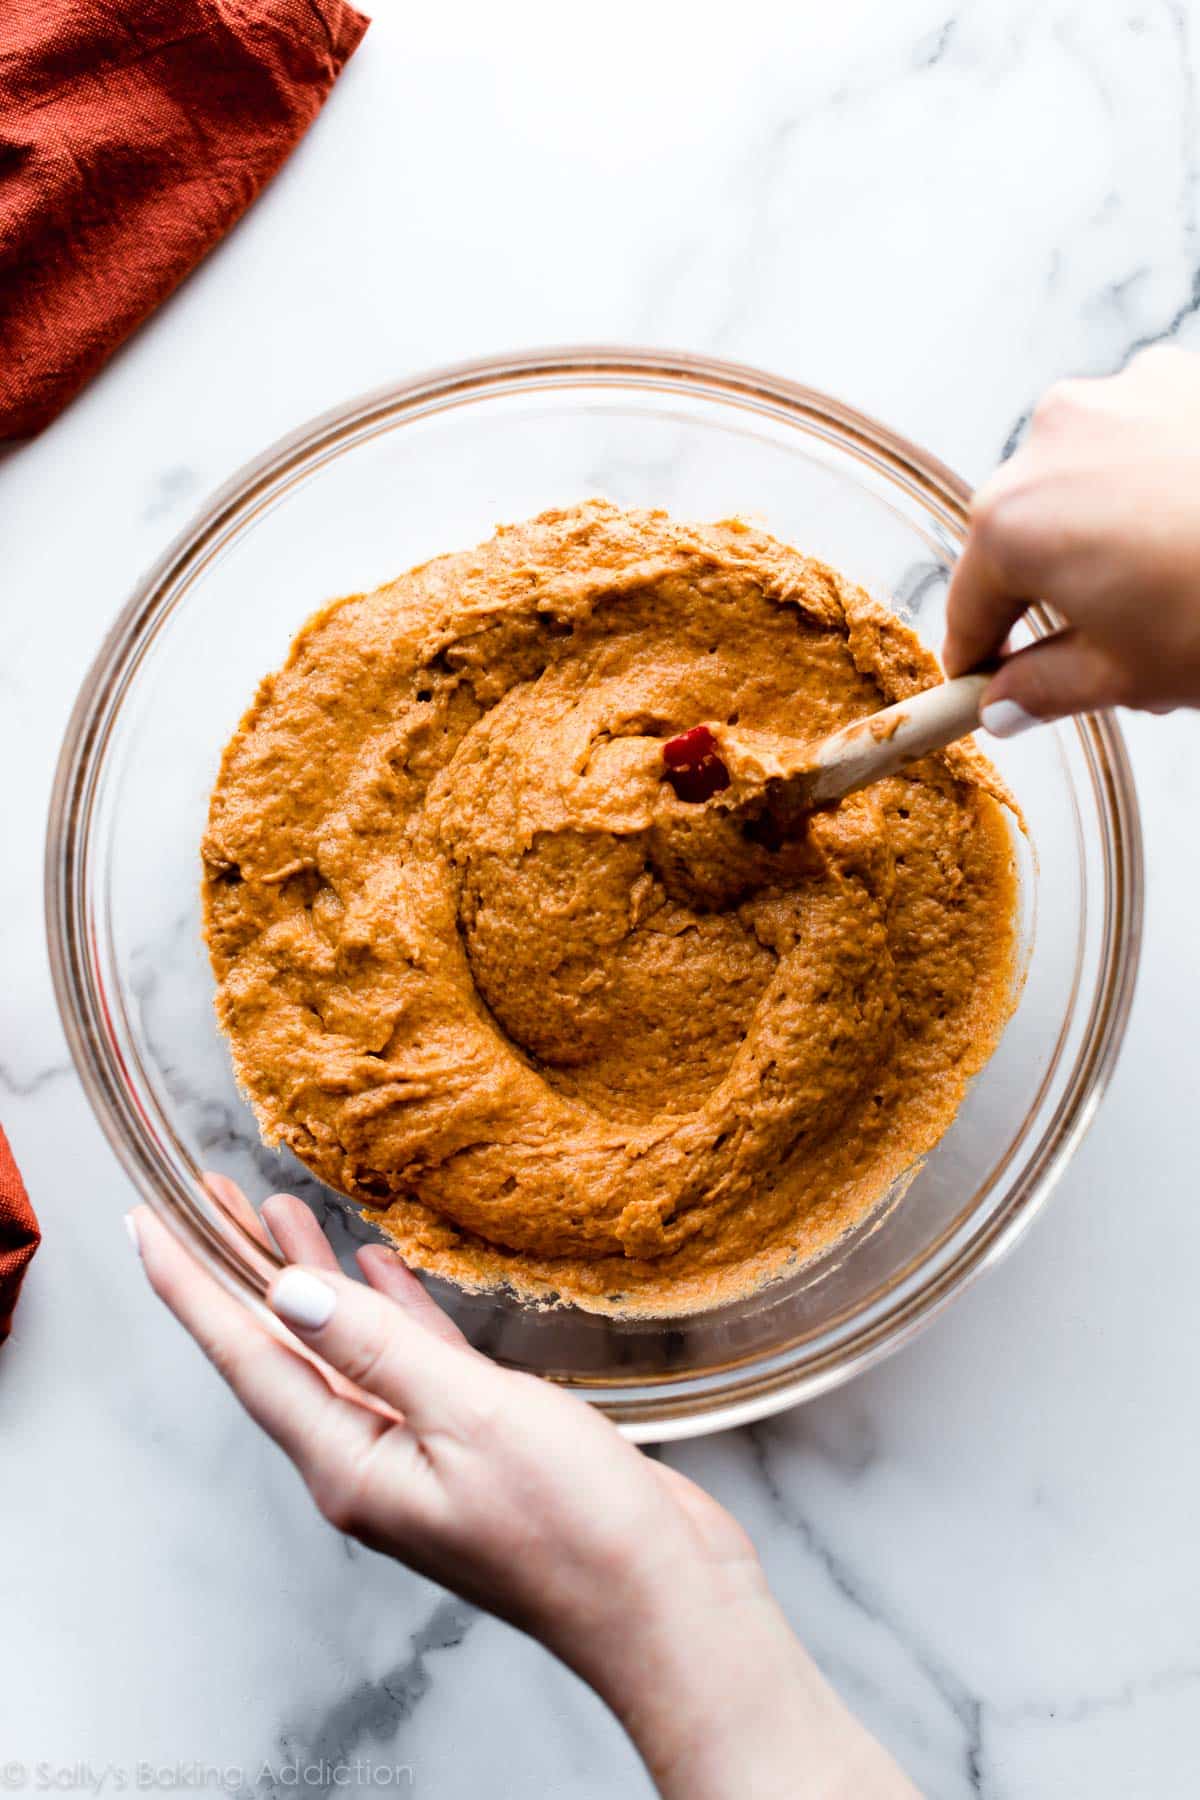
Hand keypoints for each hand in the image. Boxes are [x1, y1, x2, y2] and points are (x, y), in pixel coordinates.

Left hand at [131, 1195, 914, 1798]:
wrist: (664, 1604)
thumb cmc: (576, 1529)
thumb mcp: (471, 1420)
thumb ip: (381, 1349)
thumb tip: (291, 1293)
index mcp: (351, 1464)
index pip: (248, 1358)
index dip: (192, 1287)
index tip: (147, 1225)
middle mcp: (370, 1462)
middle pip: (283, 1349)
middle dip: (239, 1270)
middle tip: (210, 1193)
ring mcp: (419, 1455)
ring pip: (342, 1349)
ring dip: (311, 1282)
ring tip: (279, 1211)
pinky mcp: (471, 1444)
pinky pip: (405, 1364)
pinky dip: (386, 1314)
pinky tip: (379, 1270)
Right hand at [944, 345, 1199, 730]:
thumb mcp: (1131, 675)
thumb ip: (1048, 690)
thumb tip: (1007, 705)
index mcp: (1014, 522)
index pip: (970, 608)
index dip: (979, 659)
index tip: (991, 686)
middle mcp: (1049, 440)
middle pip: (1023, 534)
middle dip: (1053, 591)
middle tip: (1107, 647)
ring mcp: (1118, 396)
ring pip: (1084, 483)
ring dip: (1105, 534)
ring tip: (1171, 585)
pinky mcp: (1181, 375)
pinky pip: (1141, 441)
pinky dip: (1156, 485)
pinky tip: (1198, 531)